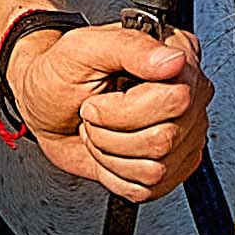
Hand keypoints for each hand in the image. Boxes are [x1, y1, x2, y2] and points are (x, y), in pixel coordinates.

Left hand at [9, 23, 212, 202]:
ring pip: (156, 168)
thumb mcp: (84, 48)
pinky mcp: (172, 165)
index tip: (99, 100)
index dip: (128, 109)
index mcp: (177, 56)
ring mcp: (184, 132)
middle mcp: (188, 93)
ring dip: (110, 154)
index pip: (178, 98)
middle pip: (165, 139)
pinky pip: (150, 188)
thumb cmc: (60, 74)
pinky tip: (109, 149)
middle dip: (111, 134)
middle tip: (94, 114)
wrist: (45, 107)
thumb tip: (173, 60)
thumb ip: (130, 47)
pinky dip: (115, 175)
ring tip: (99, 130)